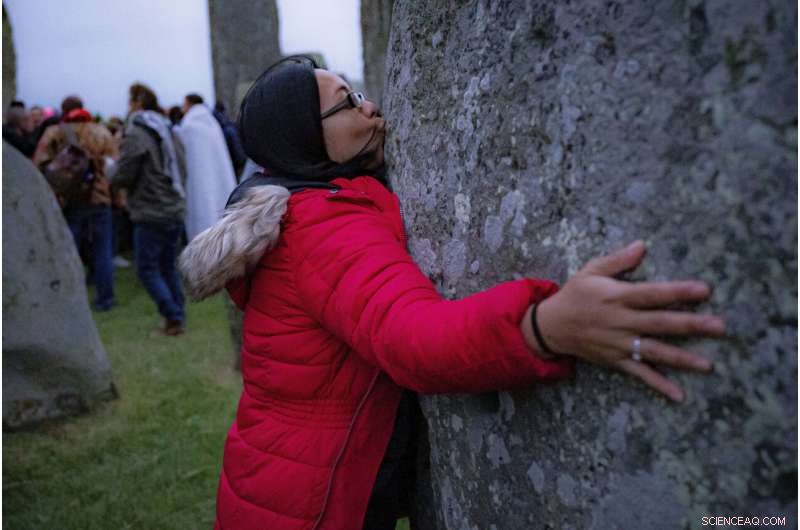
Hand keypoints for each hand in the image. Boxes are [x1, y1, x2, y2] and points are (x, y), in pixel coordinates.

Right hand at [523, 240, 724, 401]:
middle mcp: (620, 321)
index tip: (704, 290)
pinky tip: (679, 395)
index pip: (652, 293)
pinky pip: (639, 374)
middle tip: (719, 326)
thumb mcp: (590, 271)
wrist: (550, 326)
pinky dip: (658, 384)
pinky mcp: (615, 360)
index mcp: (616, 296)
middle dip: (690, 325)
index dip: (678, 291)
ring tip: (708, 365)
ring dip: (681, 358)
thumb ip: (618, 260)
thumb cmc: (574, 295)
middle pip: (659, 323)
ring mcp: (618, 343)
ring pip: (654, 351)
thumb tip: (643, 245)